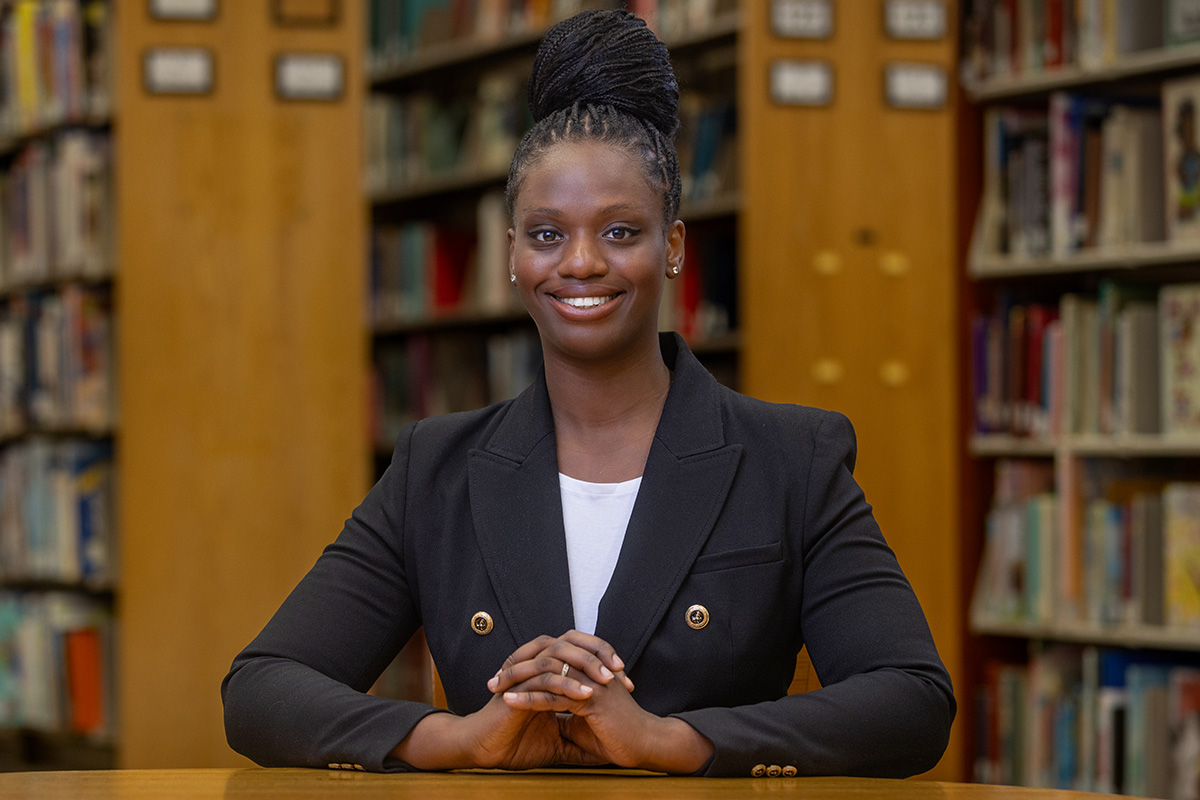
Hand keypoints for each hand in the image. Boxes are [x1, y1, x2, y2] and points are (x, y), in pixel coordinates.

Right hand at [393, 631, 623, 770]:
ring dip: (585, 665)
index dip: (605, 661)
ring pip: (558, 653)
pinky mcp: (517, 685)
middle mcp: (536, 664)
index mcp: (547, 671)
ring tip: (607, 681)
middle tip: (620, 672)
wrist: (487, 751)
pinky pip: (544, 676)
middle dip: (599, 654)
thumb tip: (606, 750)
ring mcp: (525, 672)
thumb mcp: (558, 742)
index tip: (628, 682)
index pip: (580, 652)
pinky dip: (565, 683)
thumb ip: (579, 738)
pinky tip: (584, 695)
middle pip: (571, 641)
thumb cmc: (516, 743)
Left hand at [490, 631, 712, 773]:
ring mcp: (590, 681)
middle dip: (515, 669)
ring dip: (517, 681)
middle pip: (545, 659)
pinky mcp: (591, 698)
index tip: (503, 678)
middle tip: (492, 680)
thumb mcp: (584, 723)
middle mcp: (588, 669)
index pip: (550, 660)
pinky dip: (530, 698)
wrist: (644, 745)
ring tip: (495, 688)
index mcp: (587, 670)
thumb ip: (565, 713)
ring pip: (546, 674)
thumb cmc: (618, 735)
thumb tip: (543, 716)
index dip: (526, 668)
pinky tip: (510, 701)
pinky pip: (554, 695)